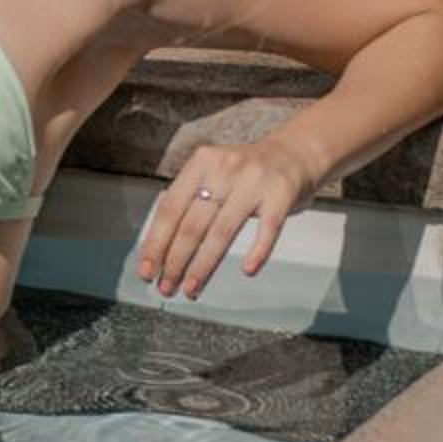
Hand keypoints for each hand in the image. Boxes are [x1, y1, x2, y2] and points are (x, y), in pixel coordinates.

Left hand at [136, 139, 318, 301]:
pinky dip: (258, 251)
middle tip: (166, 287)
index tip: (147, 270)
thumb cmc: (247, 173)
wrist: (296, 153)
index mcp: (201, 163)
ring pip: (222, 232)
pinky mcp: (282, 194)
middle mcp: (225, 169)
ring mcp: (254, 182)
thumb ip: (190, 200)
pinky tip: (248, 270)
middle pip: (192, 225)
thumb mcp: (213, 173)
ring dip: (203, 266)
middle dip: (175, 262)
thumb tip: (160, 247)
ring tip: (192, 288)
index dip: (156, 243)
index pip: (170, 209)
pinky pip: (267, 229)